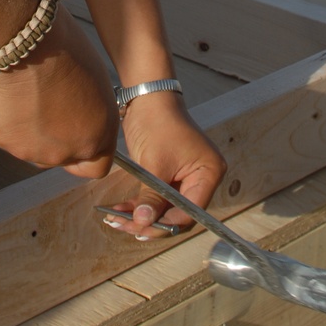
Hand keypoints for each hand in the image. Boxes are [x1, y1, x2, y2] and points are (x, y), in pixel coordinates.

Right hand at [0, 6, 118, 176]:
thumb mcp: (94, 79)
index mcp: (98, 134)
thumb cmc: (63, 48)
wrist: (25, 42)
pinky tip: (13, 94)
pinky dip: (11, 121)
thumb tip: (82, 112)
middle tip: (49, 105)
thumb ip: (90, 109)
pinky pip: (10, 136)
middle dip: (58, 138)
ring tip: (30, 94)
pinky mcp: (6, 142)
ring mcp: (34, 151)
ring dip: (33, 130)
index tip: (78, 134)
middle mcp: (68, 151)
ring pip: (34, 150)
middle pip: (63, 158)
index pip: (97, 166)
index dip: (87, 151)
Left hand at [104, 90, 226, 237]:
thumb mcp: (155, 164)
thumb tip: (143, 224)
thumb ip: (151, 197)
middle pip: (177, 213)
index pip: (190, 211)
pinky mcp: (171, 175)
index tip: (142, 228)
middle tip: (125, 226)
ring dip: (140, 215)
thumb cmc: (157, 122)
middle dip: (150, 222)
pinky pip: (157, 198)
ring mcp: (187, 177)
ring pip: (164, 209)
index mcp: (209, 173)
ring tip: (116, 220)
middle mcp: (202, 177)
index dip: (165, 223)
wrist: (147, 97)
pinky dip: (140, 204)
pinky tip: (120, 210)